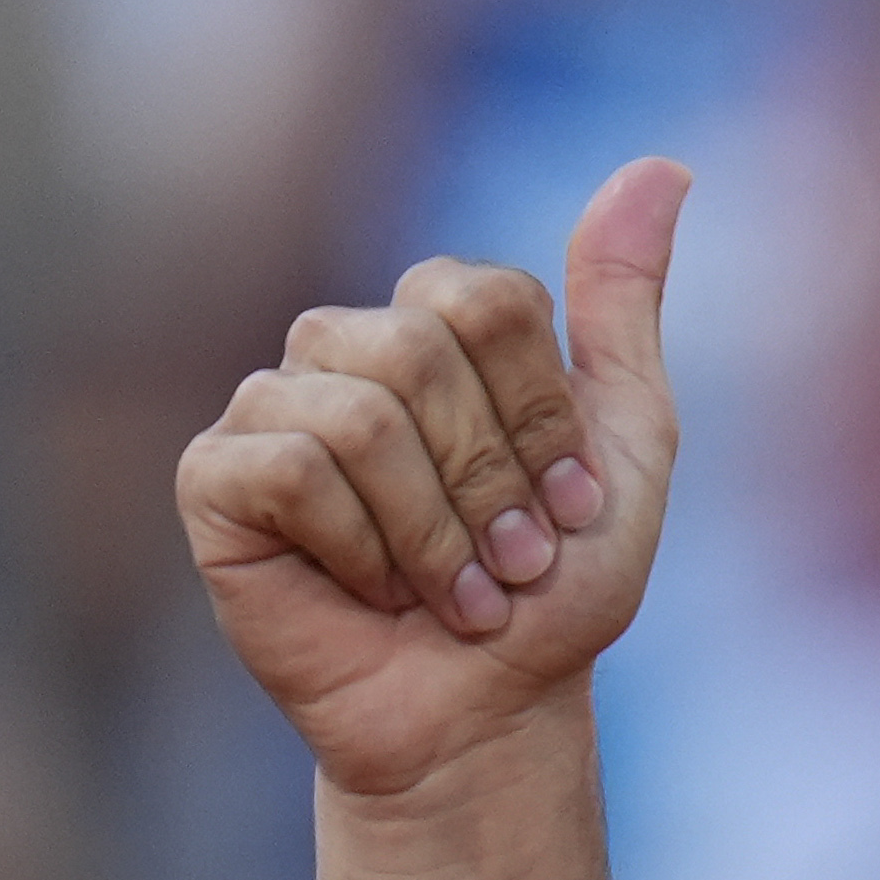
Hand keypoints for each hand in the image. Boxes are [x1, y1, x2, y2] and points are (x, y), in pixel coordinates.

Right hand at [177, 160, 686, 803]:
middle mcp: (346, 345)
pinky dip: (358, 551)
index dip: (540, 416)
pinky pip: (292, 472)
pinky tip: (369, 595)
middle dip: (487, 480)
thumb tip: (664, 165)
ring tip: (453, 594)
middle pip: (419, 348)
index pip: (489, 298)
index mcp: (436, 320)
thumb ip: (626, 307)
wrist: (484, 714)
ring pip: (358, 413)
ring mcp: (271, 405)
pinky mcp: (215, 479)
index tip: (569, 507)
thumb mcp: (627, 444)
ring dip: (431, 531)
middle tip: (509, 564)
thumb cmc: (552, 592)